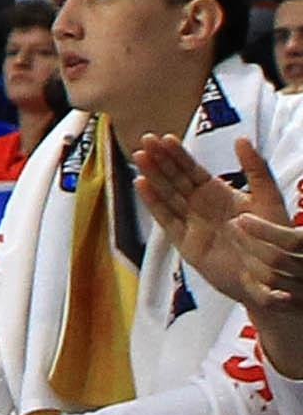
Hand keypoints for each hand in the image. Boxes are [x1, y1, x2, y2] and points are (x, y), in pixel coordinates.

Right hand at [134, 131, 302, 309]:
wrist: (271, 276)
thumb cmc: (274, 239)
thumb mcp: (268, 199)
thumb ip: (256, 170)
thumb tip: (242, 139)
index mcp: (219, 194)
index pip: (193, 169)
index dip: (178, 154)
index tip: (164, 138)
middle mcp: (201, 206)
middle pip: (175, 179)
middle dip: (160, 160)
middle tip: (146, 140)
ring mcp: (191, 223)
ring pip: (167, 195)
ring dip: (153, 176)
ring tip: (140, 156)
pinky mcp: (185, 243)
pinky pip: (166, 219)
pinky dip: (153, 202)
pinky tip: (142, 184)